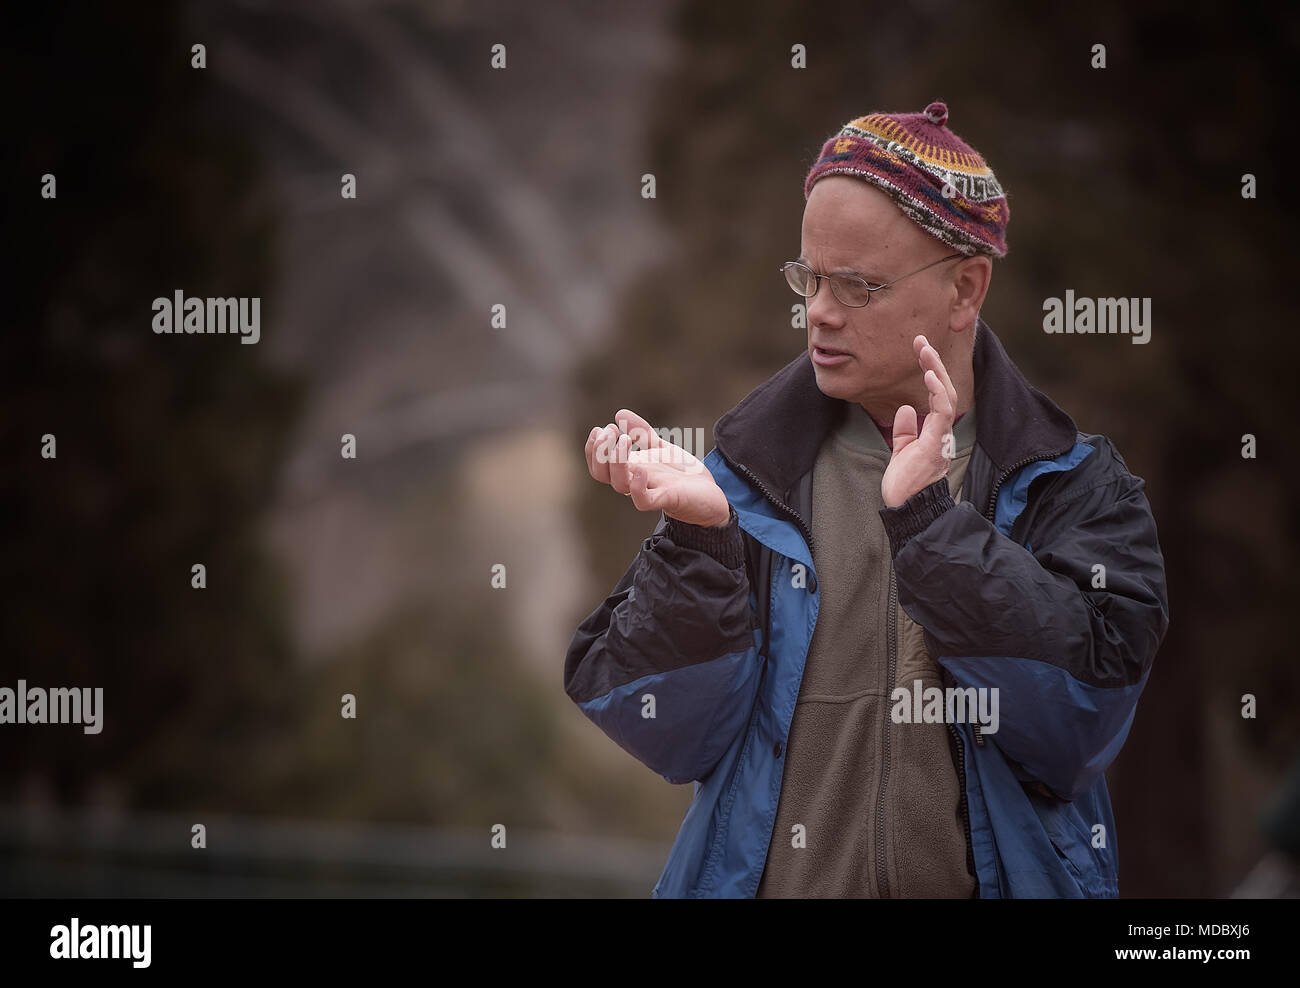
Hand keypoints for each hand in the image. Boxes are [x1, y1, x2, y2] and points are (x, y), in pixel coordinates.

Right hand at [584, 408, 731, 526]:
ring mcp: (648, 491)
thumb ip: (641, 432)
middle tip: (611, 431)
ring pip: (619, 484)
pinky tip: (641, 468)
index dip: (594, 447)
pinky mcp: (665, 500)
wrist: (710, 493)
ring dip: (617, 461)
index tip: (604, 427)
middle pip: (602, 474)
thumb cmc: (681, 473)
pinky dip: (637, 486)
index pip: (598, 464)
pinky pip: (643, 500)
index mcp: (629, 469)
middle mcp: (633, 481)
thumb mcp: (659, 447)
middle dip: (600, 451)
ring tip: (625, 439)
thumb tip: (619, 413)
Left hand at [880, 335, 957, 507]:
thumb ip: (906, 431)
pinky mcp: (935, 445)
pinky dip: (938, 393)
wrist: (907, 509)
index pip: (936, 395)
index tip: (919, 350)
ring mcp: (940, 437)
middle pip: (944, 390)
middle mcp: (942, 431)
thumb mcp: (902, 452)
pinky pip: (942, 414)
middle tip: (920, 340)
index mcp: (934, 431)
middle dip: (934, 363)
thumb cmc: (907, 485)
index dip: (930, 371)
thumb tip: (906, 409)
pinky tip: (931, 376)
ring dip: (936, 371)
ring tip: (925, 350)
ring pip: (946, 396)